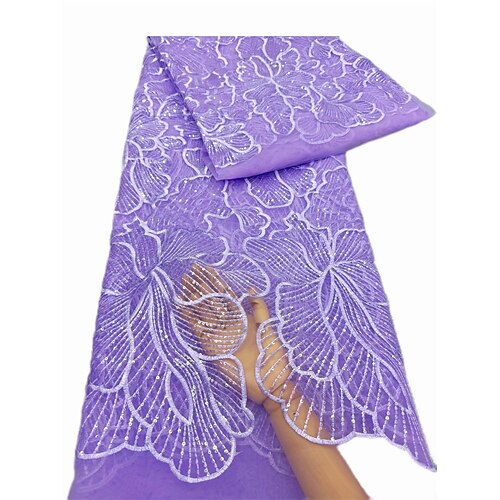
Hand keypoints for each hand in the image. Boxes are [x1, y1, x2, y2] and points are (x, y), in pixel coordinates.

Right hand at [177, 262, 290, 407]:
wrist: (270, 383)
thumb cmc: (274, 356)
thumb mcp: (269, 327)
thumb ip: (259, 308)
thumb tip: (250, 288)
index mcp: (243, 316)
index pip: (227, 294)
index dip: (216, 281)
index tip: (206, 268)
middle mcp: (229, 324)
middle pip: (212, 300)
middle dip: (201, 286)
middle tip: (189, 272)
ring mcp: (220, 335)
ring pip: (203, 312)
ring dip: (193, 299)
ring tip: (183, 285)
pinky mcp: (213, 348)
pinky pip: (199, 331)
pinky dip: (190, 319)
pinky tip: (181, 307)